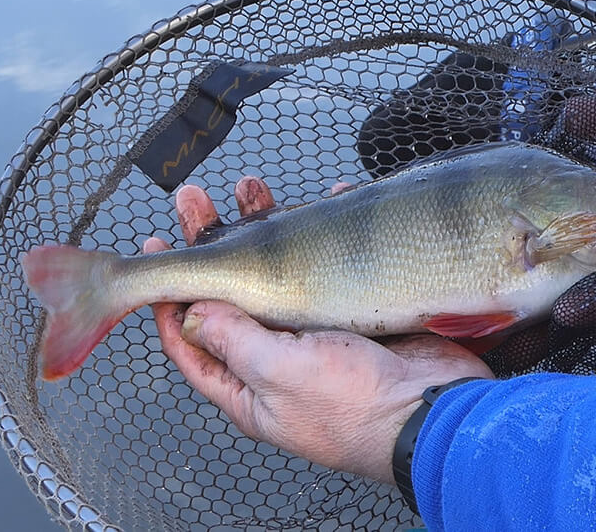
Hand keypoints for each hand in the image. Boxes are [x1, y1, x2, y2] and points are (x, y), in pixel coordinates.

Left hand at [143, 177, 493, 483]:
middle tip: (195, 200)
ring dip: (263, 229)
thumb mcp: (279, 372)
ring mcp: (317, 334)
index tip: (160, 248)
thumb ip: (232, 339)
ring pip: (278, 273)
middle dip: (211, 245)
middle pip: (232, 295)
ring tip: (251, 187)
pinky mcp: (354, 314)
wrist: (435, 408)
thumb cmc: (354, 405)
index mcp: (248, 385)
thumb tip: (190, 312)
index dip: (171, 295)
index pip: (193, 338)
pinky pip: (328, 265)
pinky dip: (323, 232)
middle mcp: (277, 358)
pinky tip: (325, 201)